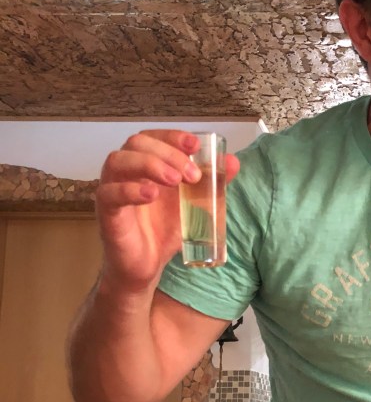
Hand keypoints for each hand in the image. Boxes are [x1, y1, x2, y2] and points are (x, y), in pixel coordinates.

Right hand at [95, 130, 239, 289]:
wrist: (147, 265)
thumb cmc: (164, 229)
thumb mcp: (194, 204)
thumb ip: (212, 182)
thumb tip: (234, 161)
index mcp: (145, 164)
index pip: (153, 136)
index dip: (172, 136)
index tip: (194, 145)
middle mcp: (125, 171)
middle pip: (137, 143)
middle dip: (168, 153)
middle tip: (192, 175)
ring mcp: (112, 189)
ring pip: (118, 161)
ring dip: (149, 165)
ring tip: (174, 180)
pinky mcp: (106, 212)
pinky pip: (109, 193)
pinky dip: (130, 190)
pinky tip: (151, 195)